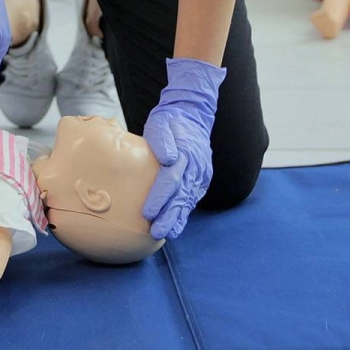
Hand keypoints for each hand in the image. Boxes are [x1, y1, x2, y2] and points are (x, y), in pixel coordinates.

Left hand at [142, 58, 225, 240]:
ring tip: (167, 234)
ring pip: (188, 200)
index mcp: (185, 154)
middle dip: (169, 216)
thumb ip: (162, 140)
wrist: (192, 115)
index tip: (148, 213)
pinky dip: (185, 212)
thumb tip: (167, 159)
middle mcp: (196, 167)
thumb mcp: (161, 123)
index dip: (159, 198)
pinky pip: (192, 198)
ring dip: (178, 218)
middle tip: (157, 232)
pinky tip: (176, 225)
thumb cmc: (170, 121)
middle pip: (181, 196)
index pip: (170, 180)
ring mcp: (201, 174)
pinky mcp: (202, 179)